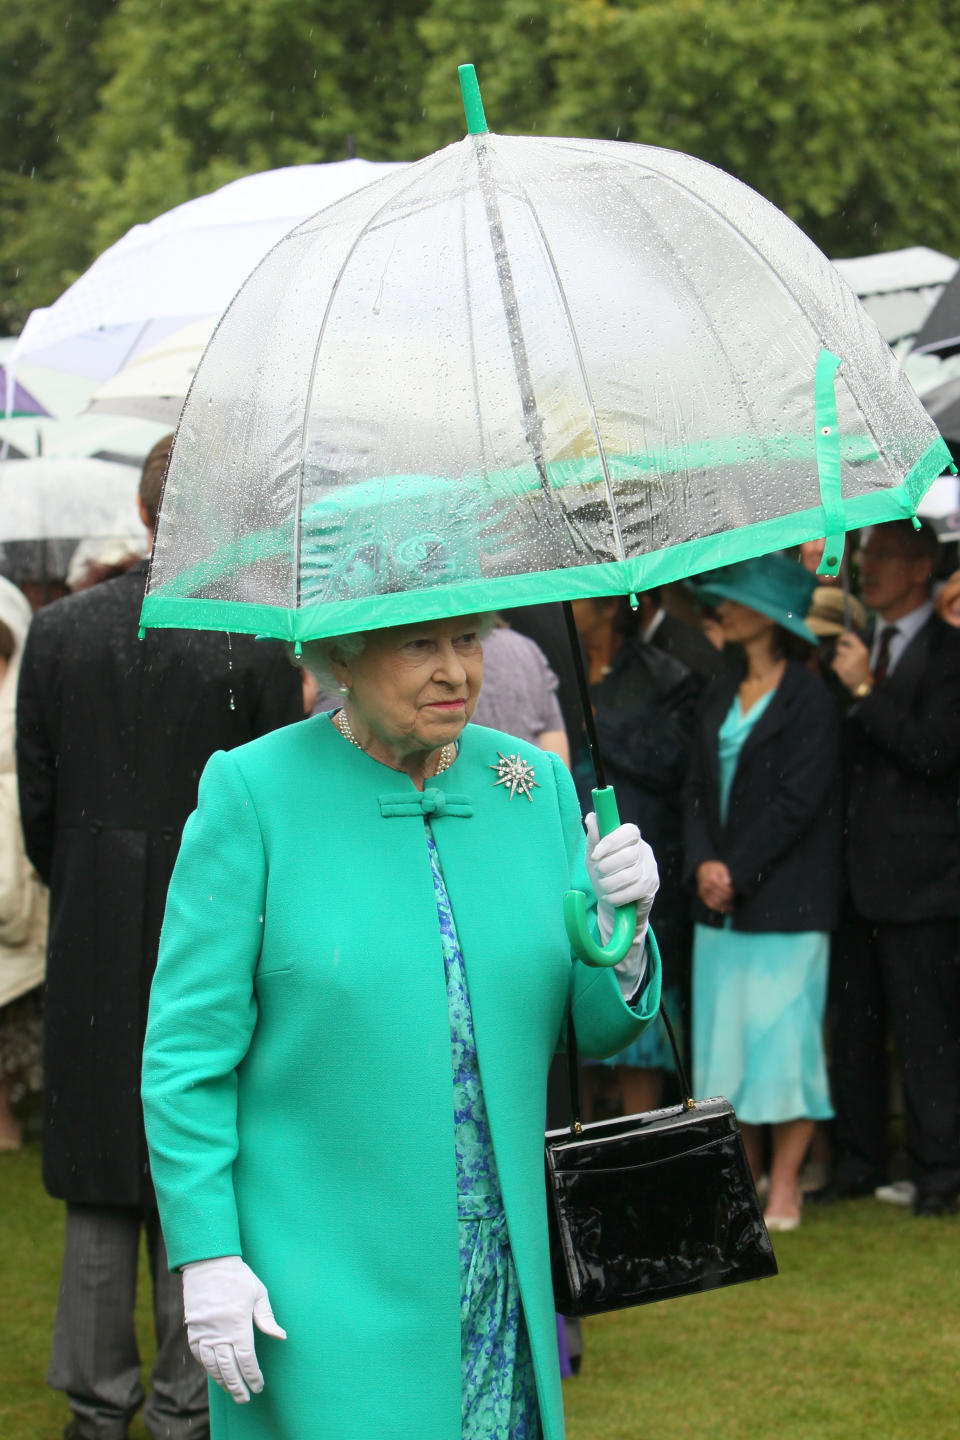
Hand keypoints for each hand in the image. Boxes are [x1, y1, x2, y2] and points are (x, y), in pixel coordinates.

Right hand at [182, 1255, 285, 1403]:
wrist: (208, 1264)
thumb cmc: (238, 1277)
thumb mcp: (259, 1293)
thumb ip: (267, 1319)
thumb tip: (281, 1337)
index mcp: (238, 1325)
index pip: (247, 1360)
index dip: (253, 1376)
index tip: (258, 1386)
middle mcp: (219, 1333)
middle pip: (229, 1369)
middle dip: (238, 1386)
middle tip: (245, 1398)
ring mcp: (204, 1333)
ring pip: (212, 1366)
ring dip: (222, 1381)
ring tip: (232, 1391)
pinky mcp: (193, 1330)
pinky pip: (199, 1356)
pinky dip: (207, 1368)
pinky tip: (215, 1373)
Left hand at [585, 813, 659, 943]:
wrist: (613, 904)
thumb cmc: (604, 875)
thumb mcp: (594, 856)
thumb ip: (594, 838)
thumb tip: (591, 817)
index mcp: (632, 838)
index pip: (629, 831)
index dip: (611, 842)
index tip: (596, 854)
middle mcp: (645, 851)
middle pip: (627, 856)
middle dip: (606, 868)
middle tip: (599, 873)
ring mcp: (651, 869)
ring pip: (628, 876)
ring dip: (608, 884)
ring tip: (603, 886)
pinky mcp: (652, 887)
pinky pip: (632, 892)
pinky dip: (615, 897)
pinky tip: (610, 897)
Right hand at [696, 860, 733, 913]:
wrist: (701, 868)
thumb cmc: (714, 868)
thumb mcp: (721, 868)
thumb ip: (725, 875)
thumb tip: (728, 883)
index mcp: (712, 878)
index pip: (723, 888)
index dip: (730, 892)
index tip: (735, 892)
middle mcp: (706, 886)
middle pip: (720, 896)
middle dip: (729, 899)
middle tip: (735, 899)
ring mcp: (703, 892)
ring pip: (715, 903)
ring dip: (724, 906)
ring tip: (732, 907)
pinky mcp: (702, 896)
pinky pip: (710, 904)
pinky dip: (717, 908)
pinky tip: (724, 909)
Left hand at [831, 631, 871, 692]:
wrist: (862, 683)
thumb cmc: (862, 668)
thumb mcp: (863, 655)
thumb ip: (854, 647)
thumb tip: (841, 639)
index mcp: (861, 649)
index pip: (850, 637)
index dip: (843, 637)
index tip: (839, 640)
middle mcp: (855, 654)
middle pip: (839, 648)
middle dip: (839, 652)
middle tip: (843, 658)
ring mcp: (847, 661)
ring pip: (836, 656)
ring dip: (838, 660)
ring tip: (846, 666)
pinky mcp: (841, 668)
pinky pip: (834, 663)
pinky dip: (836, 666)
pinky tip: (843, 670)